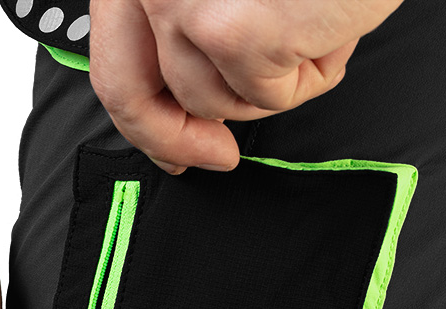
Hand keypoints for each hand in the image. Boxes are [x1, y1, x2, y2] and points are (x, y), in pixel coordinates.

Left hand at [89, 0, 403, 172]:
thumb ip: (192, 21)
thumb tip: (183, 106)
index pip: (113, 51)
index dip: (141, 110)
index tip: (170, 140)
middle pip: (127, 90)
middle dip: (171, 138)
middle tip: (216, 156)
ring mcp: (181, 2)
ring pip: (209, 98)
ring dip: (269, 83)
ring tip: (311, 30)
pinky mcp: (232, 33)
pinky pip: (266, 98)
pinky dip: (311, 75)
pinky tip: (332, 29)